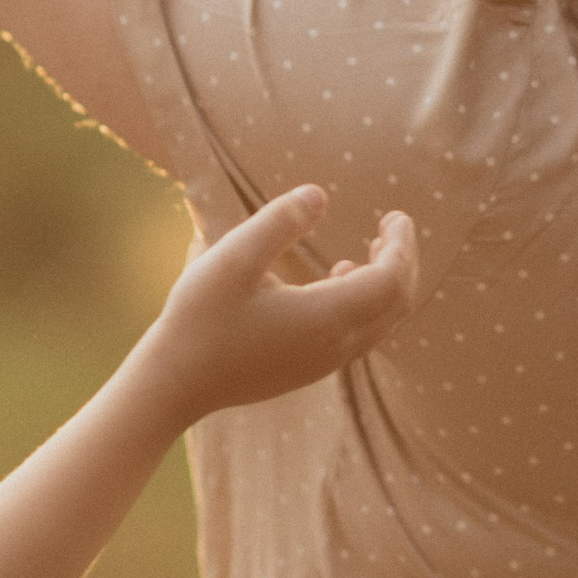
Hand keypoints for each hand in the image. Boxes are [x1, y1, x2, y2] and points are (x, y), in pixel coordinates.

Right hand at [135, 182, 417, 423]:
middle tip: (393, 225)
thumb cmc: (200, 317)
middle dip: (404, 262)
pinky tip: (339, 276)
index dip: (403, 246)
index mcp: (325, 317)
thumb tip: (320, 194)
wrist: (174, 383)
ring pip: (380, 323)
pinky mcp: (306, 369)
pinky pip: (358, 335)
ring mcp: (322, 363)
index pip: (391, 281)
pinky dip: (366, 302)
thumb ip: (279, 222)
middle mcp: (334, 346)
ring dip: (387, 283)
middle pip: (397, 304)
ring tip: (375, 245)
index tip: (397, 215)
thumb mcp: (234, 258)